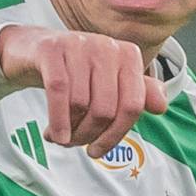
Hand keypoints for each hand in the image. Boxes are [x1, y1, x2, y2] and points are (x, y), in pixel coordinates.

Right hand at [0, 25, 169, 156]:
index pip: (132, 106)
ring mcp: (79, 45)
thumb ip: (137, 94)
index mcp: (127, 55)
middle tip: (74, 143)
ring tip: (60, 136)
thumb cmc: (75, 71)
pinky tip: (53, 134)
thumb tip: (162, 106)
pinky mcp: (52, 49)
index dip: (115, 135)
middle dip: (88, 135)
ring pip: (81, 104)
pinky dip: (57, 120)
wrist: (34, 50)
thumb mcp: (108, 82)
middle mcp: (107, 46)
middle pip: (106, 109)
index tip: (98, 150)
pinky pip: (59, 92)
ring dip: (69, 131)